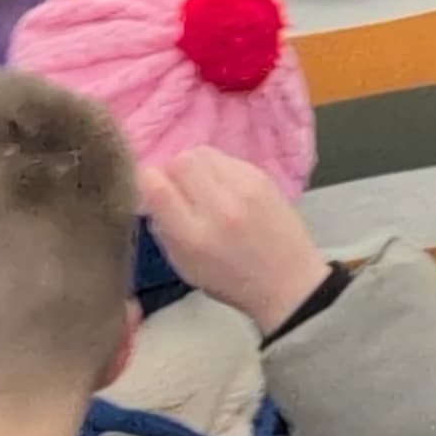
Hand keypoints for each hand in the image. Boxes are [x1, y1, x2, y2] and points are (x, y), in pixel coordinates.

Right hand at [139, 148, 335, 335]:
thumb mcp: (185, 266)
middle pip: (178, 162)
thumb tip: (149, 193)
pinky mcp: (262, 177)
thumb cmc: (231, 280)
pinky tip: (224, 187)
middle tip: (179, 189)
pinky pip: (225, 157)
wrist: (288, 282)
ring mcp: (243, 188)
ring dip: (193, 166)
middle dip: (171, 171)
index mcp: (193, 237)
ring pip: (201, 152)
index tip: (151, 191)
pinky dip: (217, 168)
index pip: (155, 186)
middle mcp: (218, 208)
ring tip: (201, 186)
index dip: (146, 182)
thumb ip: (163, 228)